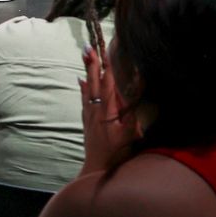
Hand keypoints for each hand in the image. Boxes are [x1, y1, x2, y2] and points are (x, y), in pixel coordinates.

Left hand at [79, 44, 135, 173]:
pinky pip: (84, 99)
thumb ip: (131, 111)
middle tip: (89, 47)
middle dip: (92, 64)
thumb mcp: (130, 133)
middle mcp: (95, 110)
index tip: (106, 52)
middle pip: (94, 82)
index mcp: (107, 111)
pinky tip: (81, 80)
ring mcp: (89, 115)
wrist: (98, 169)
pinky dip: (83, 88)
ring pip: (88, 88)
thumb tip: (134, 92)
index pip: (108, 85)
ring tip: (85, 55)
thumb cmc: (118, 153)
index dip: (107, 68)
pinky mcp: (87, 121)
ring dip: (87, 71)